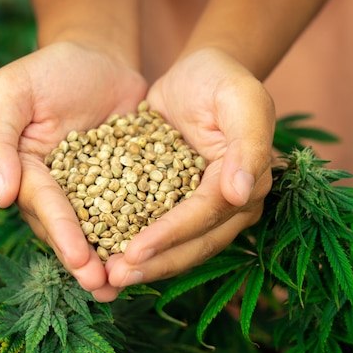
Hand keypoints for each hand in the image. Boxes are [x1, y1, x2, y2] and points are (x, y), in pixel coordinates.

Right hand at [0, 41, 146, 300]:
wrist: (98, 56)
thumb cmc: (47, 70)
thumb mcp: (9, 92)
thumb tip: (2, 196)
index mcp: (27, 174)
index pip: (45, 206)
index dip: (62, 233)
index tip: (79, 258)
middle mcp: (59, 190)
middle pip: (72, 229)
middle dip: (86, 260)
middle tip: (103, 286)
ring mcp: (94, 190)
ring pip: (102, 229)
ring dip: (112, 258)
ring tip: (126, 285)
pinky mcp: (126, 183)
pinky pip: (135, 208)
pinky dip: (142, 231)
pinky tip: (157, 252)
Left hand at [105, 47, 274, 291]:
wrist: (198, 73)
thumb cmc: (222, 79)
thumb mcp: (241, 100)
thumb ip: (248, 144)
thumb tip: (240, 194)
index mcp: (247, 183)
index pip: (206, 216)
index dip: (172, 236)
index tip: (134, 252)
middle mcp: (229, 204)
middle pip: (193, 243)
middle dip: (155, 263)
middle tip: (115, 278)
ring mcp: (203, 207)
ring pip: (176, 245)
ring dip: (144, 264)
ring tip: (107, 277)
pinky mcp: (177, 202)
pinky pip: (156, 227)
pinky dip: (133, 242)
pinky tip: (105, 254)